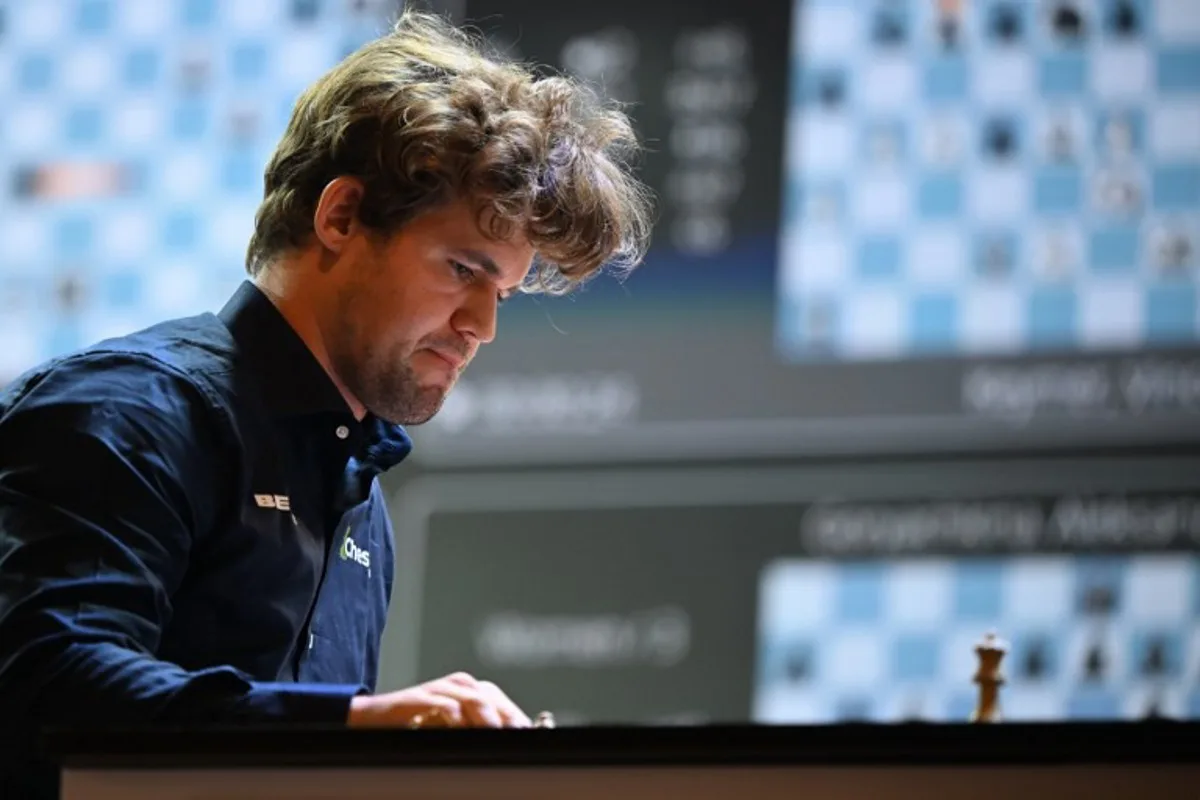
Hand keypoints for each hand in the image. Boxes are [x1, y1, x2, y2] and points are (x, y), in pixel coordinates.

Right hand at [346, 672, 532, 728]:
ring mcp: (440, 689)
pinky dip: (456, 718)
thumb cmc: (417, 727)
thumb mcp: (453, 730)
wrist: (373, 719)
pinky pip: (444, 705)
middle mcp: (460, 686)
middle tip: (520, 740)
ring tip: (498, 735)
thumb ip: (479, 733)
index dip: (519, 723)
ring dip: (489, 719)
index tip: (533, 740)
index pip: (505, 706)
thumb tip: (510, 747)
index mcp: (473, 692)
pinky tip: (462, 732)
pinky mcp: (420, 697)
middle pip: (494, 701)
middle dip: (509, 721)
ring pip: (474, 700)